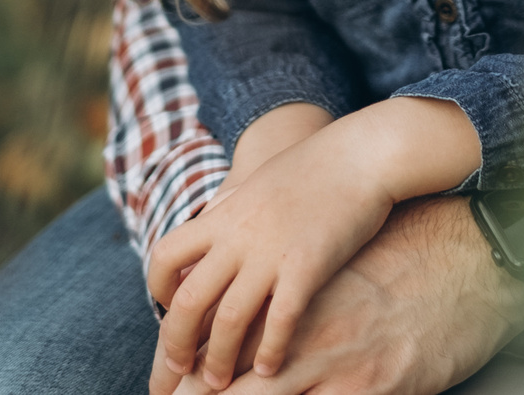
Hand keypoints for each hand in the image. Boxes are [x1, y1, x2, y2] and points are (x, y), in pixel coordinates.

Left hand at [149, 99, 482, 390]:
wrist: (363, 152)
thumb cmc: (316, 166)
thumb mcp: (259, 181)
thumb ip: (231, 207)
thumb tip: (208, 224)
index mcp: (223, 214)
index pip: (166, 257)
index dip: (160, 290)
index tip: (174, 309)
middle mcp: (239, 236)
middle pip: (188, 301)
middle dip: (176, 345)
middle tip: (177, 370)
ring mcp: (271, 252)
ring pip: (228, 320)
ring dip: (218, 359)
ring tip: (218, 384)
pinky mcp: (308, 266)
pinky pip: (279, 321)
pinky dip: (269, 351)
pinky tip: (269, 369)